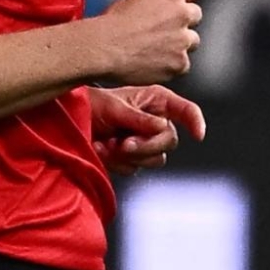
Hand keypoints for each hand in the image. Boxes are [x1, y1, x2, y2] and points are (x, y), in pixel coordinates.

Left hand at [90, 82, 204, 174]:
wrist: (71, 121)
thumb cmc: (93, 106)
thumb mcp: (115, 108)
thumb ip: (139, 119)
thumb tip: (162, 127)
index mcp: (157, 101)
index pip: (186, 111)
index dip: (196, 122)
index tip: (198, 136)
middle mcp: (156, 122)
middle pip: (169, 141)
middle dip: (146, 146)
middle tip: (123, 144)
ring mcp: (146, 142)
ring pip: (155, 159)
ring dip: (129, 156)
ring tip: (106, 144)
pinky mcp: (134, 158)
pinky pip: (136, 168)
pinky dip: (117, 163)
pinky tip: (102, 150)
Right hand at [100, 0, 200, 83]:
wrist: (104, 49)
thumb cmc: (112, 23)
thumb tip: (161, 5)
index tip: (180, 2)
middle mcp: (182, 14)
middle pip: (195, 15)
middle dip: (183, 21)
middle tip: (163, 30)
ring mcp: (183, 40)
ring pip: (191, 41)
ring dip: (179, 44)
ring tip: (155, 49)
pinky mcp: (180, 63)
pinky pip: (182, 64)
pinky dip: (171, 65)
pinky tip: (153, 63)